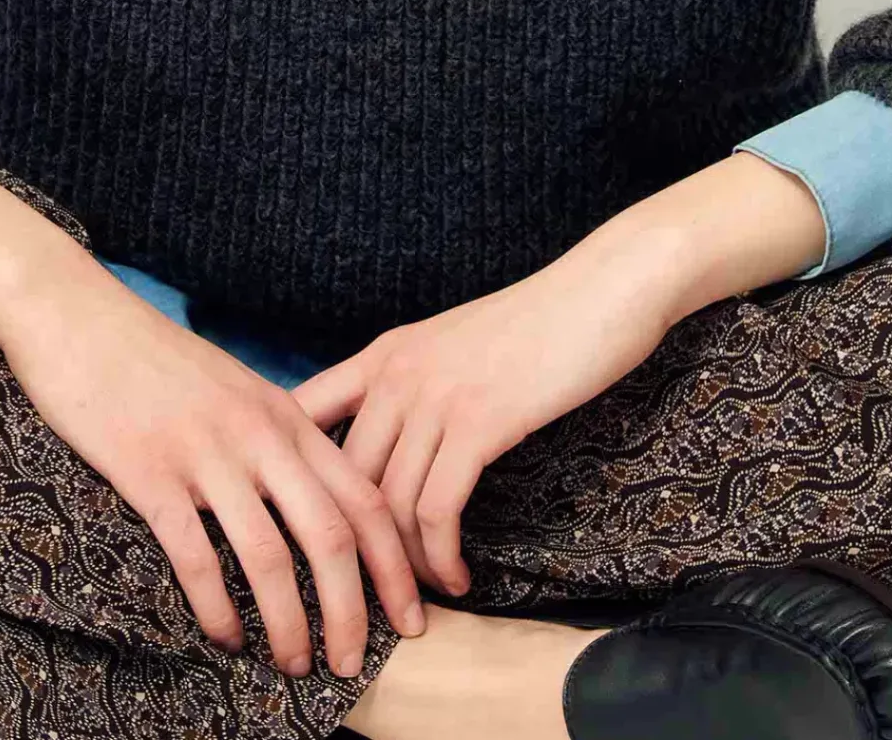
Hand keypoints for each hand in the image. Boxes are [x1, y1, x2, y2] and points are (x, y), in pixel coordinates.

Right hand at [0, 273, 425, 677]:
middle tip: (355, 664)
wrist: (82, 318)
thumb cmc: (156, 360)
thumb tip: (313, 501)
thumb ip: (276, 436)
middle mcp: (258, 434)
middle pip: (331, 535)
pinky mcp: (150, 472)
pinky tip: (224, 639)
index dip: (395, 565)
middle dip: (353, 610)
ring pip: (269, 556)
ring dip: (288, 624)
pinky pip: (196, 556)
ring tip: (294, 666)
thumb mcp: (237, 388)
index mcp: (286, 415)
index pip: (365, 497)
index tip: (410, 617)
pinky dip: (217, 608)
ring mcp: (206, 453)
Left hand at [287, 230, 688, 599]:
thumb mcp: (452, 345)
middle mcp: (396, 373)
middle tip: (372, 593)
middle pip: (342, 478)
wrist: (598, 291)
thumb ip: (413, 386)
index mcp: (383, 354)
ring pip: (389, 503)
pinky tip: (458, 579)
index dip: (293, 474)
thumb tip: (390, 448)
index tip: (308, 529)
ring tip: (421, 599)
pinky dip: (441, 558)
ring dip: (403, 566)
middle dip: (352, 545)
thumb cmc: (536, 325)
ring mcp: (435, 396)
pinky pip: (438, 509)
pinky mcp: (480, 421)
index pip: (303, 415)